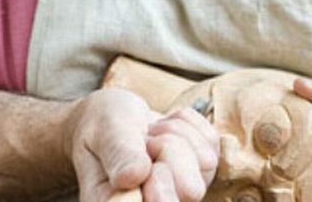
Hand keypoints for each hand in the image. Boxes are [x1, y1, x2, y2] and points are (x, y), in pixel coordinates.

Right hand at [67, 88, 218, 201]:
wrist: (111, 119)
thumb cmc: (100, 127)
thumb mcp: (103, 132)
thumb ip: (118, 153)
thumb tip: (134, 176)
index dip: (159, 185)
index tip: (141, 166)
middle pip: (190, 189)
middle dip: (167, 149)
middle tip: (142, 141)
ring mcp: (183, 193)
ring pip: (204, 161)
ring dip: (175, 133)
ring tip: (149, 134)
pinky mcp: (201, 171)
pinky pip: (211, 142)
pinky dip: (187, 124)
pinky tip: (163, 128)